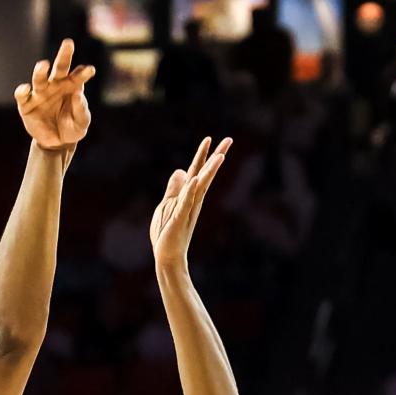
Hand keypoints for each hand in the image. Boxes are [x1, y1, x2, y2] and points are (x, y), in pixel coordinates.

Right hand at [14, 39, 94, 151]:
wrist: (57, 143)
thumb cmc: (72, 128)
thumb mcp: (82, 123)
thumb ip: (81, 109)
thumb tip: (77, 94)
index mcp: (71, 86)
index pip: (78, 76)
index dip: (83, 73)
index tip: (90, 70)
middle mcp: (55, 85)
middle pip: (59, 68)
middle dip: (64, 55)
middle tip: (69, 43)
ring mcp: (40, 94)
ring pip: (39, 78)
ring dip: (40, 71)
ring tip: (43, 65)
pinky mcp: (26, 105)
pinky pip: (22, 95)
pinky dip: (22, 91)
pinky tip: (25, 88)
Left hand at [149, 136, 232, 271]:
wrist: (166, 255)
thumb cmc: (167, 231)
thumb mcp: (167, 204)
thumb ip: (174, 188)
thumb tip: (181, 170)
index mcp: (189, 195)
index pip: (197, 171)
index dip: (203, 155)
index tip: (211, 139)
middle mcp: (193, 200)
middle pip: (205, 175)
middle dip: (216, 157)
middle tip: (229, 140)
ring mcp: (188, 209)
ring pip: (200, 186)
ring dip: (209, 171)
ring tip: (219, 156)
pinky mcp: (179, 219)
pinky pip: (185, 203)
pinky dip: (189, 191)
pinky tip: (194, 180)